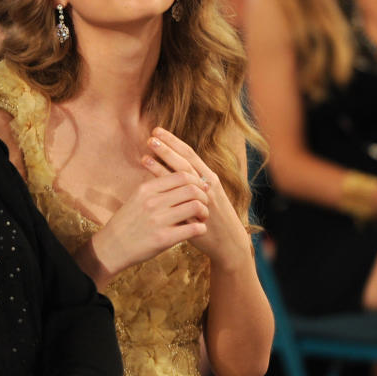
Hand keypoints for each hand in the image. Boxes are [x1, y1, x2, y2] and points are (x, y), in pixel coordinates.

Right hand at [86, 166, 208, 281]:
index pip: (181, 176)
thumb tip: (181, 179)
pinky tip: (198, 230)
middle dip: (203, 196)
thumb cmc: (127, 222)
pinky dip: (201, 229)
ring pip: (196, 207)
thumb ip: (156, 188)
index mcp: (147, 189)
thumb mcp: (137, 198)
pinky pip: (194, 229)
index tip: (199, 189)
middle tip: (204, 205)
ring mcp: (158, 220)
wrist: (111, 247)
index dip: (196, 181)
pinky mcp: (163, 238)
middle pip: (192, 189)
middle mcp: (153, 202)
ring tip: (201, 218)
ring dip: (204, 212)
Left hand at [143, 128, 251, 273]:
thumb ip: (191, 186)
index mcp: (209, 177)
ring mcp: (204, 196)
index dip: (174, 142)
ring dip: (164, 161)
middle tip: (151, 135)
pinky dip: (167, 185)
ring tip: (147, 151)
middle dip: (168, 146)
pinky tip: (152, 180)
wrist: (228, 243)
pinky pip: (180, 195)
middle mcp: (207, 183)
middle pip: (186, 160)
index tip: (158, 131)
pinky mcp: (199, 210)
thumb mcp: (205, 198)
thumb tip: (171, 173)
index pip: (190, 154)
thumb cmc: (215, 220)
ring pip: (183, 174)